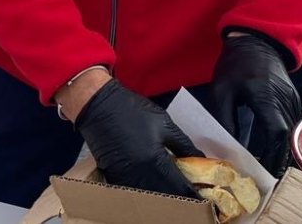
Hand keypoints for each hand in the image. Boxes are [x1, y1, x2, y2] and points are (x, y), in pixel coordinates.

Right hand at [73, 78, 202, 196]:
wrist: (98, 104)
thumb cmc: (133, 110)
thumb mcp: (164, 122)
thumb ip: (184, 144)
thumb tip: (200, 160)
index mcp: (154, 160)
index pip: (179, 186)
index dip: (193, 194)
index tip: (203, 197)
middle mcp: (139, 173)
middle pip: (165, 195)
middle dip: (179, 196)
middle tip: (190, 194)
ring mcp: (124, 176)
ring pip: (148, 195)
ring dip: (162, 195)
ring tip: (173, 191)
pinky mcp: (112, 175)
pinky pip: (133, 189)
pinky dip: (144, 190)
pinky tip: (152, 185)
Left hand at [208, 33, 301, 175]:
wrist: (255, 41)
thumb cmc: (234, 65)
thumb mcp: (221, 91)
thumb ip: (225, 118)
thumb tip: (229, 145)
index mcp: (266, 97)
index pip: (276, 133)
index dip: (272, 154)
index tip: (263, 169)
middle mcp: (285, 100)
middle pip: (288, 138)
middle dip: (278, 158)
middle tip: (267, 175)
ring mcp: (293, 99)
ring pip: (294, 133)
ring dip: (284, 150)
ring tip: (270, 166)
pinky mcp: (294, 99)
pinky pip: (294, 124)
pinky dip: (286, 139)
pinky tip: (274, 148)